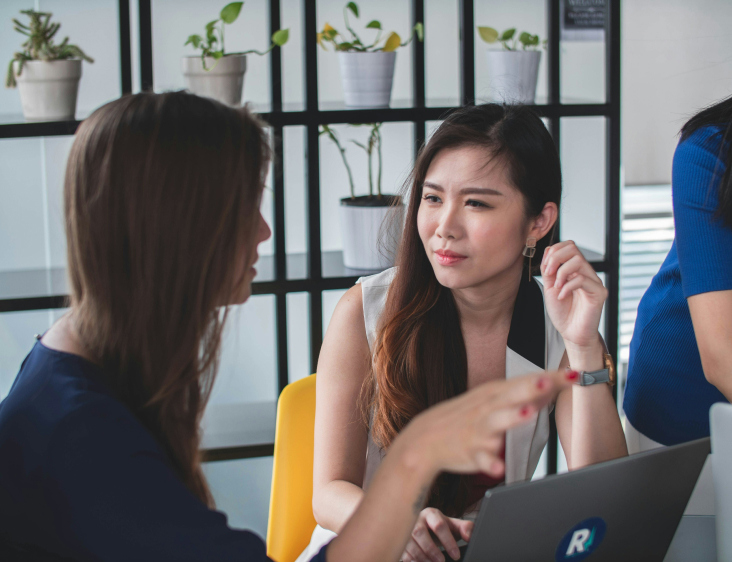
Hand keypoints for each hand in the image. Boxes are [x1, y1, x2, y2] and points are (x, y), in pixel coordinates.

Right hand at [400, 508, 472, 561]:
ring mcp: (406, 530)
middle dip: (431, 549)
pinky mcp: (401, 541)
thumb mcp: (453, 525)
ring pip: (409, 543)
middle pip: (420, 532)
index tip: (455, 555)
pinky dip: (412, 560)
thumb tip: (470, 536)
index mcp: (431, 514)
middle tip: (442, 561)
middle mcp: (416, 519)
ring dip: (422, 556)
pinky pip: (403, 551)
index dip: (448, 541)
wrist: (424, 527)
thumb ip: (465, 528)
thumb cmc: (440, 527)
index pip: (439, 525)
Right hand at [401, 370, 571, 479]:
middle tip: (550, 381)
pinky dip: (489, 463)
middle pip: (512, 394)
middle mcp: (488, 407)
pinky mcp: (470, 451)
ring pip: (496, 422)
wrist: (426, 438)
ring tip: (528, 413)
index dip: (552, 378)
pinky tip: (498, 468)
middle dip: (531, 387)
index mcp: (495, 393)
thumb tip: (554, 384)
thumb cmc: (464, 417)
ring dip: (512, 417)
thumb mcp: (492, 399)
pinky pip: (481, 459)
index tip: (576, 374)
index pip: (527, 382)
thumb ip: (523, 394)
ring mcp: (479, 429)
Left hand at [540, 241, 607, 349]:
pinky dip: (567, 286)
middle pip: (573, 247)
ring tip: (556, 287)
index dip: (553, 252)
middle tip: (549, 274)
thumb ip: (549, 270)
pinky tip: (561, 297)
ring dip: (561, 272)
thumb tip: (549, 251)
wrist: (571, 333)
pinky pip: (583, 279)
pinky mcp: (599, 293)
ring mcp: (594, 281)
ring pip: (578, 260)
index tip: (545, 269)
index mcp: (575, 269)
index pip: (568, 246)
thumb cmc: (562, 312)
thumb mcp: (550, 287)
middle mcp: (586, 272)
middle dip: (556, 258)